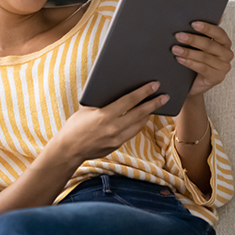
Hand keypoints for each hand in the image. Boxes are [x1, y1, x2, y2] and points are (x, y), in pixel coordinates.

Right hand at [51, 82, 168, 162]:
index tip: (155, 85)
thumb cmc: (75, 126)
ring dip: (148, 114)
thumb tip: (116, 92)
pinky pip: (132, 132)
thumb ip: (103, 103)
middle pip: (140, 113)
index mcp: (106, 115)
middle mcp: (114, 128)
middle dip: (154, 103)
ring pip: (139, 124)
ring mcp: (117, 138)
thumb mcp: (87, 109)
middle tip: (165, 96)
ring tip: (155, 105)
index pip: (130, 101)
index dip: (144, 92)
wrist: (69, 149)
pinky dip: (138, 124)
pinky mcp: (117, 145)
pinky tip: (141, 118)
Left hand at [172, 21, 233, 97]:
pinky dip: (190, 63)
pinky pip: (203, 68)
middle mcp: (227, 54)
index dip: (207, 28)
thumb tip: (198, 16)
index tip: (193, 24)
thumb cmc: (196, 61)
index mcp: (225, 43)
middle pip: (210, 45)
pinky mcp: (217, 77)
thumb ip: (201, 33)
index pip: (219, 32)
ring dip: (188, 52)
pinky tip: (180, 59)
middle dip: (193, 40)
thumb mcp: (198, 46)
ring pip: (205, 57)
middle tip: (179, 36)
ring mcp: (224, 67)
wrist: (193, 84)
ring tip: (175, 49)